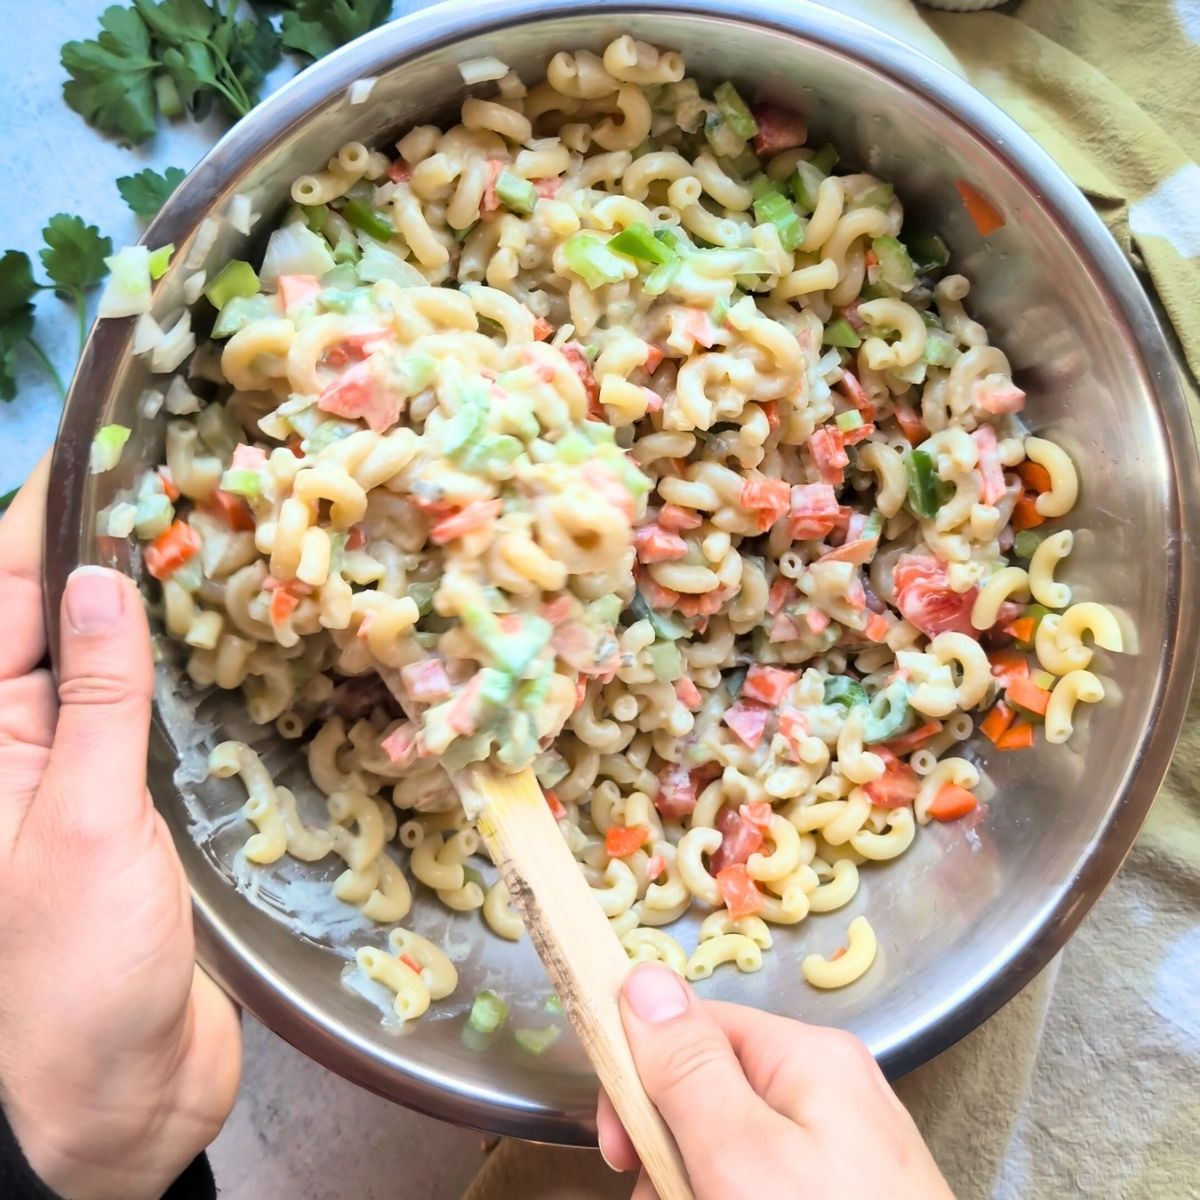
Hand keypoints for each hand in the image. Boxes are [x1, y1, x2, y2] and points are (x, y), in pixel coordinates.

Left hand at [0, 460, 240, 1199]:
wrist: (113, 1105)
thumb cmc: (72, 978)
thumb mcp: (79, 826)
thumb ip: (93, 701)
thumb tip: (95, 578)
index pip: (2, 599)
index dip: (42, 519)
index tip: (96, 445)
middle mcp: (22, 747)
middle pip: (52, 619)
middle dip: (105, 545)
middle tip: (182, 474)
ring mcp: (81, 776)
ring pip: (113, 664)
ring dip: (155, 603)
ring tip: (217, 533)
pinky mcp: (139, 807)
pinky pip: (157, 718)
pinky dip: (189, 671)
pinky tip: (235, 636)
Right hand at [597, 963, 952, 1199]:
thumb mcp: (742, 1157)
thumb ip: (689, 1067)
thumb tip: (642, 975)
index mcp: (811, 1059)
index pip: (696, 1027)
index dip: (643, 1080)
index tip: (616, 1149)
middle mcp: (832, 1095)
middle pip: (711, 1098)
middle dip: (672, 1158)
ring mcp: (844, 1158)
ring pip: (732, 1156)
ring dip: (697, 1191)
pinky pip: (765, 1187)